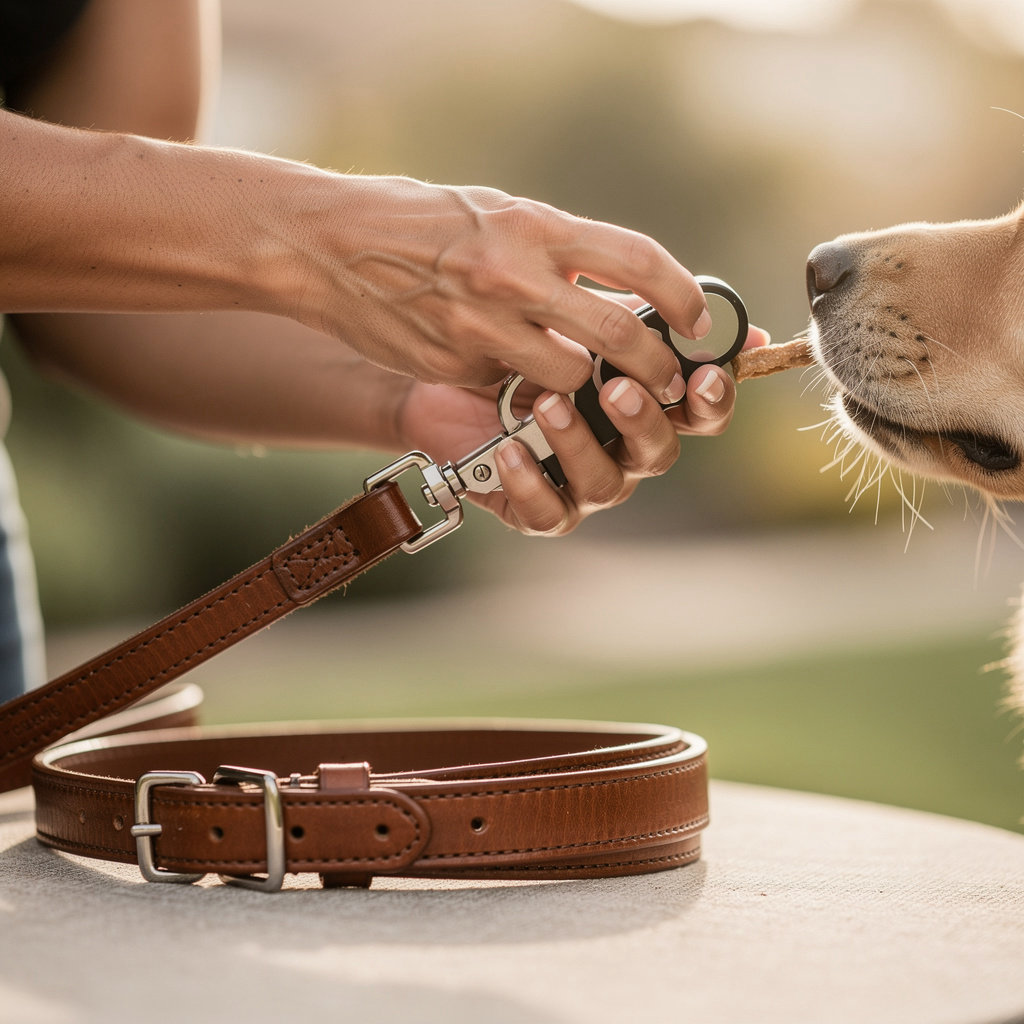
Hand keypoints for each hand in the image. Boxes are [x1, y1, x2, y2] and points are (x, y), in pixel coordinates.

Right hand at [299, 177, 711, 399]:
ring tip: (586, 383)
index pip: (637, 261)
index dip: (681, 296)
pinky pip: (508, 386)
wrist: (327, 246)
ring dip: (586, 386)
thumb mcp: (497, 213)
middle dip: (656, 365)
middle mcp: (513, 274)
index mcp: (533, 225)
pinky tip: (509, 372)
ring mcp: (481, 325)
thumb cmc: (419, 221)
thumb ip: (557, 248)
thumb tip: (621, 284)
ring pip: (568, 377)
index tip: (695, 319)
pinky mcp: (452, 364)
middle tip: (666, 378)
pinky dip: (522, 387)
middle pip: (618, 333)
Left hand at [398, 323, 768, 535]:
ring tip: (548, 405)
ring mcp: (582, 482)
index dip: (711, 399)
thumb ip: (639, 318)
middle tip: (615, 388)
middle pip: (659, 451)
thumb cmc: (520, 346)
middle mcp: (622, 449)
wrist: (445, 374)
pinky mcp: (538, 507)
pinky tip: (510, 452)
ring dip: (579, 443)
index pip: (698, 411)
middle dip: (642, 420)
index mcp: (645, 402)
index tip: (702, 376)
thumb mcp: (576, 319)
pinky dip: (530, 484)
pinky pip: (547, 513)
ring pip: (604, 483)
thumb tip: (733, 321)